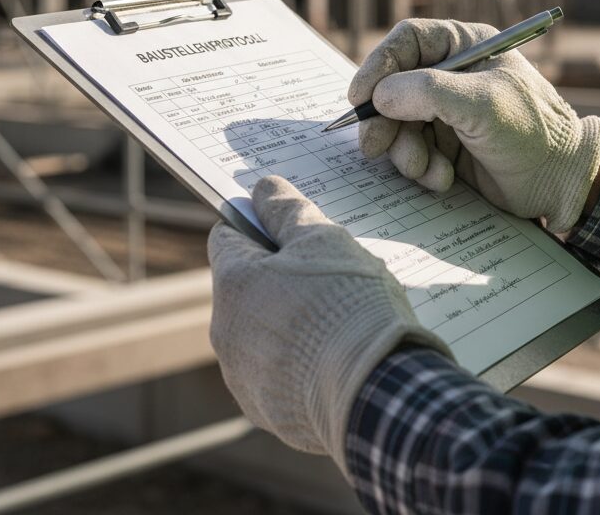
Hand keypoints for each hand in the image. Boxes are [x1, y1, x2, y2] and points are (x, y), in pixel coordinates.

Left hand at [206, 175, 450, 473]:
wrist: (374, 392)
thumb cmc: (348, 306)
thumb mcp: (324, 241)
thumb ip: (287, 210)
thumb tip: (262, 188)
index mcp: (233, 282)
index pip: (226, 236)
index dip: (258, 225)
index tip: (288, 227)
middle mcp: (225, 332)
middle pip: (246, 288)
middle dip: (280, 278)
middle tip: (328, 277)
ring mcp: (243, 376)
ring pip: (262, 333)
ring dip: (289, 323)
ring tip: (338, 322)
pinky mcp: (266, 410)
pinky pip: (278, 375)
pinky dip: (300, 365)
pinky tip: (335, 360)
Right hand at [350, 18, 599, 233]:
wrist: (561, 181)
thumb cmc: (532, 131)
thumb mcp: (481, 104)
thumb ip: (427, 93)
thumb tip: (379, 97)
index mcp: (466, 46)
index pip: (407, 41)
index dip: (378, 65)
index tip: (359, 98)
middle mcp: (452, 74)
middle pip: (393, 86)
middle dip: (383, 120)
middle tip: (373, 146)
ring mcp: (447, 111)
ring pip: (397, 124)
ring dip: (404, 151)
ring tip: (426, 169)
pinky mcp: (446, 145)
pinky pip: (412, 151)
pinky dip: (420, 168)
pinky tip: (444, 178)